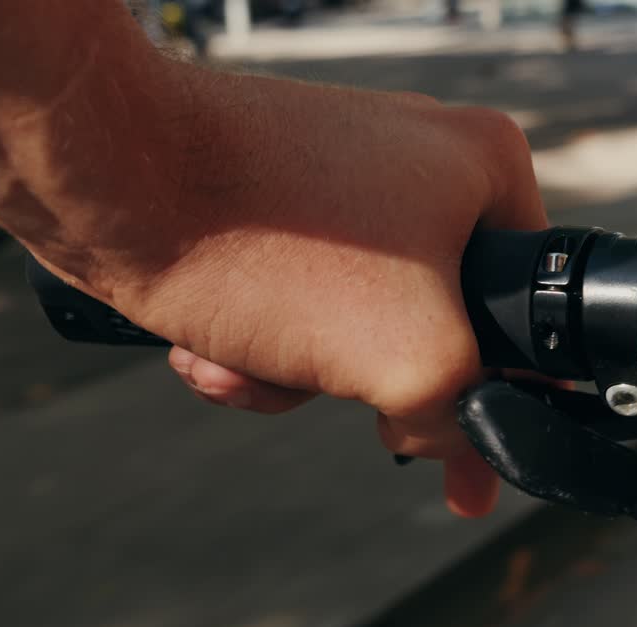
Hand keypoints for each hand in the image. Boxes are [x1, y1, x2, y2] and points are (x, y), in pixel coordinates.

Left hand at [36, 72, 546, 516]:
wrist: (109, 181)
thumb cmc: (271, 244)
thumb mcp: (415, 355)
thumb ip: (464, 415)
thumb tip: (453, 445)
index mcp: (483, 167)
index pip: (527, 308)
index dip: (497, 390)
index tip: (461, 455)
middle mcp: (421, 163)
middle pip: (434, 327)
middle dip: (363, 384)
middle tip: (337, 395)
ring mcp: (343, 183)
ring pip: (354, 326)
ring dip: (296, 375)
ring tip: (238, 360)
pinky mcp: (277, 204)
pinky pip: (297, 303)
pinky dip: (260, 344)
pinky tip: (209, 349)